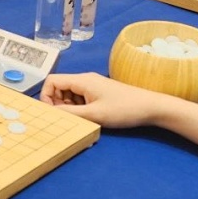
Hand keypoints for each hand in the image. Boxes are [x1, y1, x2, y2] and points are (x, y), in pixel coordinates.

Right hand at [40, 72, 170, 128]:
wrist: (151, 107)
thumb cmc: (123, 109)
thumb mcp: (94, 115)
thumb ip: (70, 114)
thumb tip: (50, 114)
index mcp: (81, 80)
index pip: (52, 81)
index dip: (46, 96)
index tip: (52, 113)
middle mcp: (85, 79)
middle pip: (59, 87)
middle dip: (57, 103)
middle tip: (67, 119)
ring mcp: (93, 86)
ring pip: (69, 94)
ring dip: (69, 107)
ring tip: (81, 119)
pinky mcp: (100, 92)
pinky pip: (80, 98)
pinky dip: (79, 107)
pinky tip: (90, 117)